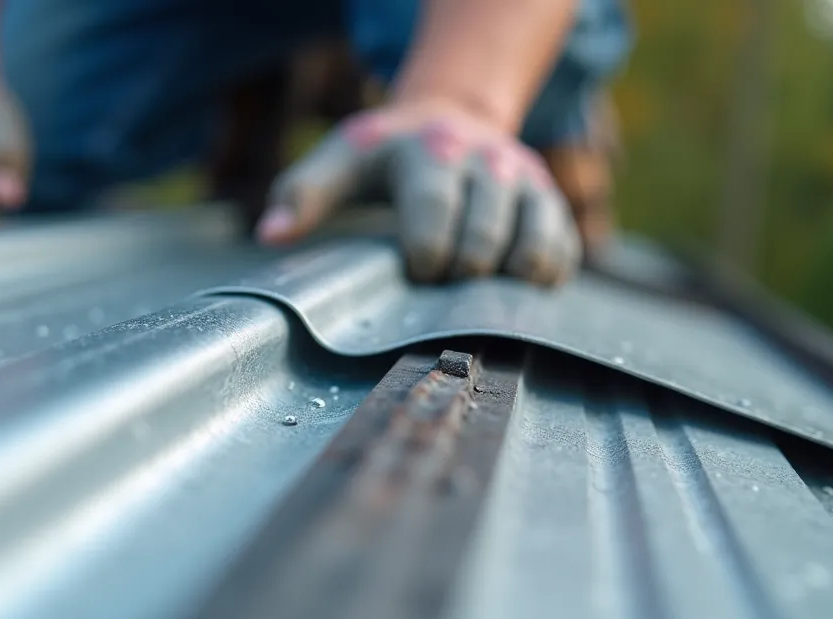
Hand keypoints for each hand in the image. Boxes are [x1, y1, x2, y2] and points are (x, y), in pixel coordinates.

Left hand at [256, 101, 580, 285]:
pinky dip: (540, 279)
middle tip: (440, 280)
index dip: (422, 260)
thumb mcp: (342, 159)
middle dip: (457, 277)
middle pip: (483, 244)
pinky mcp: (553, 203)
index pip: (434, 220)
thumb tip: (271, 234)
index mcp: (432, 153)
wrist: (452, 119)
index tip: (413, 270)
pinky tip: (509, 283)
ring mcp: (528, 182)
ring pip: (532, 252)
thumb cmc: (388, 154)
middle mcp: (489, 162)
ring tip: (474, 286)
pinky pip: (562, 256)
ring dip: (502, 284)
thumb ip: (304, 192)